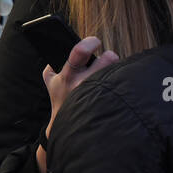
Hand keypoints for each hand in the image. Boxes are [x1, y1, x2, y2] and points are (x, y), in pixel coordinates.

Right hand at [38, 37, 118, 172]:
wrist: (67, 131)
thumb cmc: (61, 102)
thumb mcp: (51, 85)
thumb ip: (51, 70)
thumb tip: (53, 57)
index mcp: (66, 77)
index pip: (79, 52)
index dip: (89, 43)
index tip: (95, 41)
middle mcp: (84, 85)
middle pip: (108, 60)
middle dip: (110, 57)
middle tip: (108, 59)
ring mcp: (98, 96)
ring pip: (117, 73)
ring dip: (116, 72)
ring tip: (111, 78)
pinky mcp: (110, 106)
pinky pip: (122, 87)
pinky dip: (121, 85)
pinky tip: (116, 91)